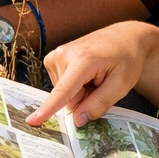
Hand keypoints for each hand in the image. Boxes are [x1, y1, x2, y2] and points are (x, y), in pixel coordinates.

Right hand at [27, 21, 152, 126]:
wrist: (124, 36)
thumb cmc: (126, 59)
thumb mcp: (121, 85)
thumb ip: (99, 104)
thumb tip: (77, 120)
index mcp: (82, 60)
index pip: (63, 91)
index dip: (48, 109)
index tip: (32, 121)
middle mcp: (64, 54)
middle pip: (67, 97)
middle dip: (83, 98)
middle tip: (100, 84)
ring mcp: (57, 54)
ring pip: (63, 92)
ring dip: (79, 91)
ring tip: (94, 77)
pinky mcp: (54, 57)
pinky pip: (61, 84)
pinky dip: (74, 84)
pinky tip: (86, 74)